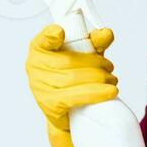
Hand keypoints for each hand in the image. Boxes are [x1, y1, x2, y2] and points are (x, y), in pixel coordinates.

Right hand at [26, 24, 118, 146]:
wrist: (69, 113)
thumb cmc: (75, 77)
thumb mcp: (85, 56)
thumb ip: (94, 42)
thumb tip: (106, 33)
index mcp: (39, 49)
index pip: (42, 39)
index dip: (50, 36)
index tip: (60, 32)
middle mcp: (34, 67)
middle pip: (70, 61)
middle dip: (96, 63)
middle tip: (109, 68)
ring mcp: (40, 87)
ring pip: (75, 78)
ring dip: (100, 78)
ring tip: (112, 80)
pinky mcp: (50, 105)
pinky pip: (76, 96)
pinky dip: (96, 93)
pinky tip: (111, 91)